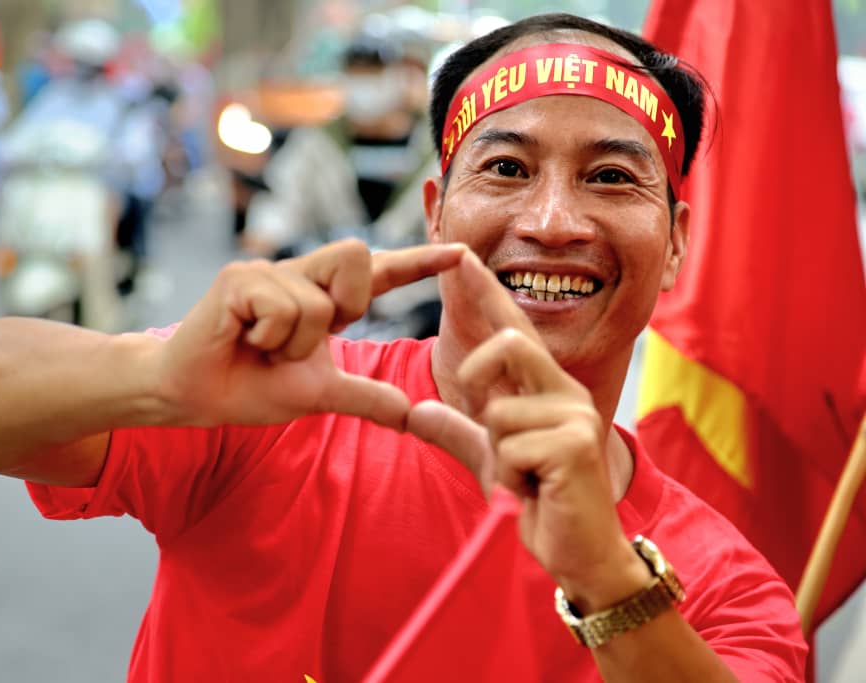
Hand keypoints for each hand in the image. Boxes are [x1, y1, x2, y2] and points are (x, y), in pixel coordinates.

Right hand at [160, 239, 465, 430]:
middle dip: (343, 306)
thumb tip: (412, 415)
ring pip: (318, 304)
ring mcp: (267, 271)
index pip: (378, 274)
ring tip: (261, 350)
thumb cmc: (248, 387)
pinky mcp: (239, 278)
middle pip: (356, 258)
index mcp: (321, 297)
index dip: (418, 263)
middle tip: (301, 341)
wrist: (190, 395)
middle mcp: (298, 274)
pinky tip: (241, 340)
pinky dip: (269, 340)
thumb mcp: (317, 395)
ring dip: (294, 345)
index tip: (460, 253)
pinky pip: (283, 310)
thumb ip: (363, 397)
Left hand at [406, 252, 642, 609]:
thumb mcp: (491, 462)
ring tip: (524, 478)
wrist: (582, 554)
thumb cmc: (543, 502)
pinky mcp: (575, 443)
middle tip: (487, 419)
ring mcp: (575, 414)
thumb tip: (418, 411)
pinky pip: (509, 446)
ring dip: (497, 455)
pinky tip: (534, 492)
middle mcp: (566, 391)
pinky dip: (508, 478)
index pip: (512, 330)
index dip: (486, 294)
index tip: (461, 256)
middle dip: (480, 378)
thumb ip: (457, 433)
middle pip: (510, 344)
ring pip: (498, 410)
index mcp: (548, 388)